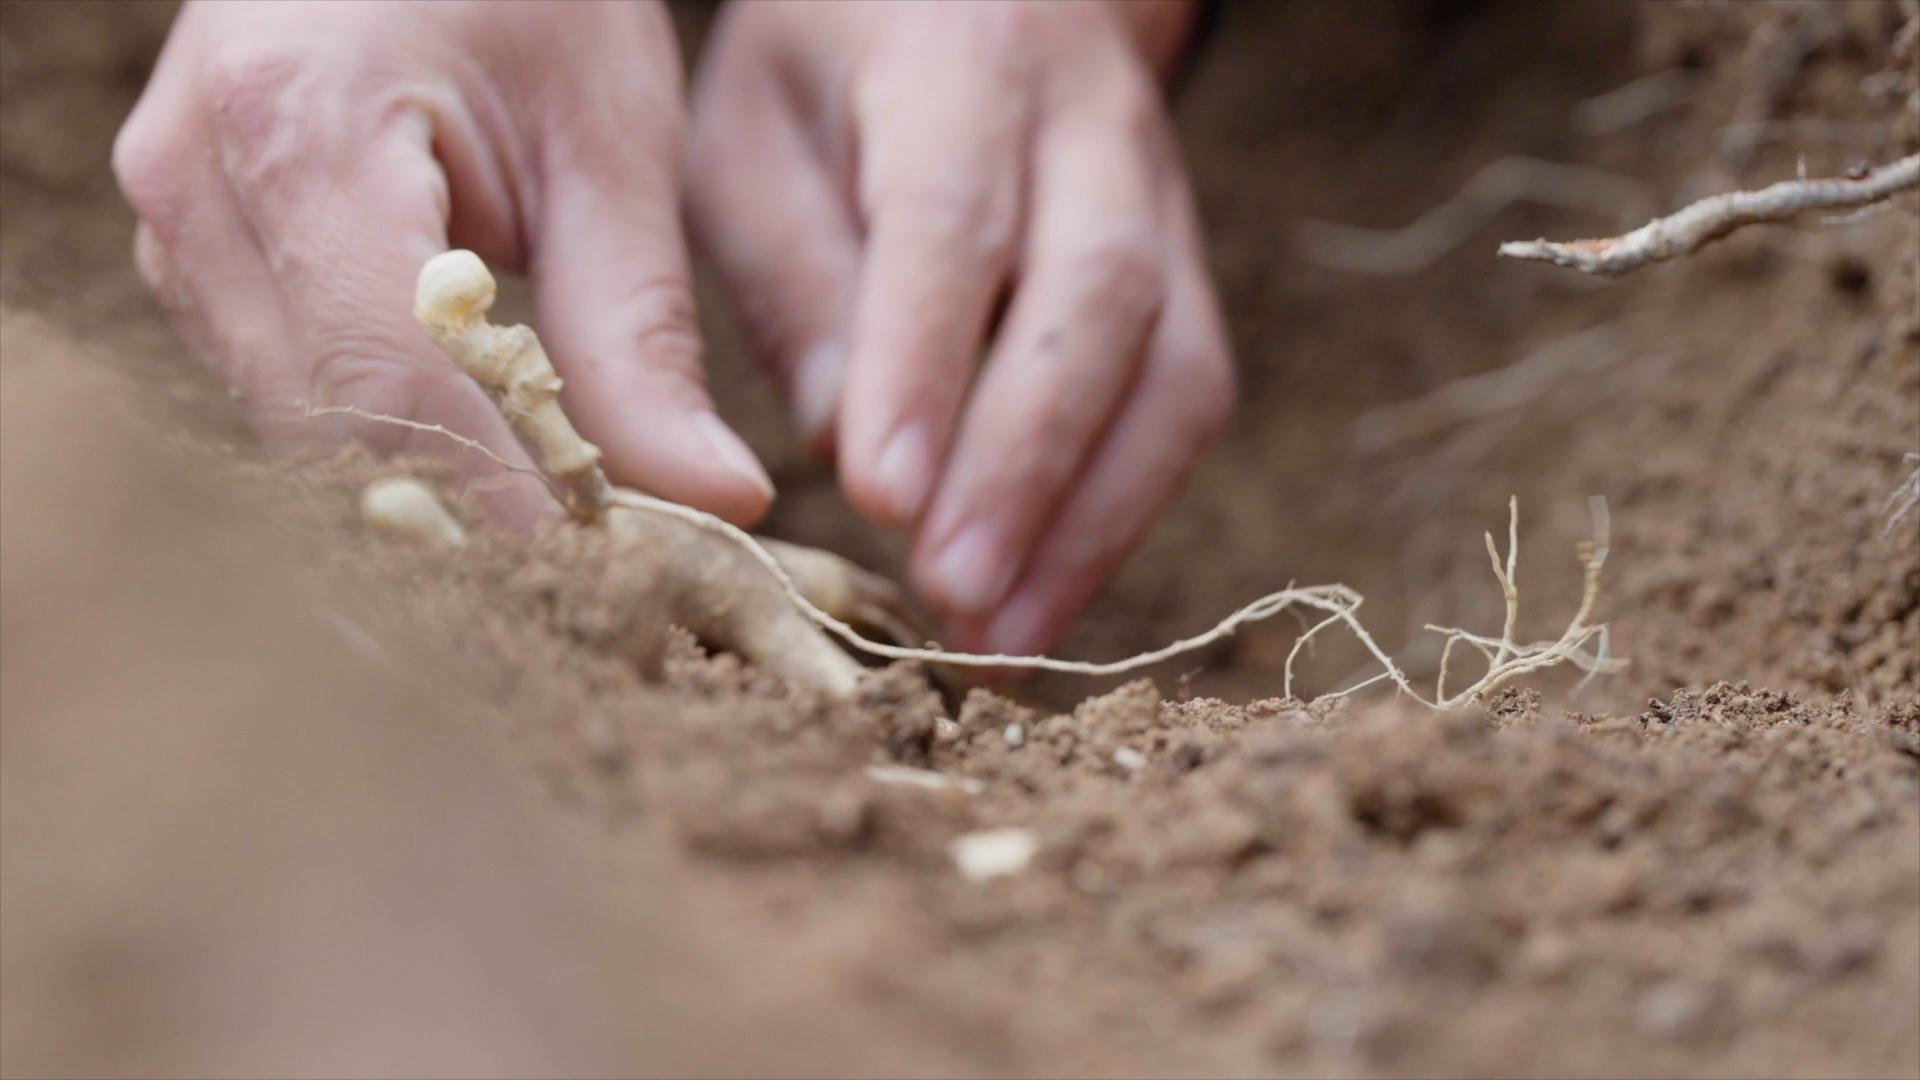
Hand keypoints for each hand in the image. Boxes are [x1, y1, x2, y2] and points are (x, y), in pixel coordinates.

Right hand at [115, 0, 775, 528]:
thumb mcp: (609, 144)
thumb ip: (643, 331)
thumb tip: (718, 501)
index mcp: (295, 123)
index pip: (390, 371)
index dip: (495, 494)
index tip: (600, 575)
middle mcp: (195, 184)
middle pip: (330, 424)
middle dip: (467, 521)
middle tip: (597, 591)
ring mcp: (176, 228)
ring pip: (301, 432)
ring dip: (425, 502)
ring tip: (553, 555)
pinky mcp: (195, 264)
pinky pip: (288, 401)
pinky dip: (388, 456)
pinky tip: (482, 491)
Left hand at [687, 0, 1234, 657]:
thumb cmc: (829, 70)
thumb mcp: (752, 133)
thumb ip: (790, 275)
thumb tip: (850, 443)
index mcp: (960, 62)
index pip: (954, 221)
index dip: (928, 366)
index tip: (881, 501)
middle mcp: (1091, 125)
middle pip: (1099, 301)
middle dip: (1027, 467)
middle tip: (953, 598)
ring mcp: (1162, 199)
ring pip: (1176, 367)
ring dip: (1094, 520)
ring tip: (1004, 641)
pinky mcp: (1188, 273)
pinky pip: (1189, 399)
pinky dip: (1122, 513)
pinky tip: (1046, 598)